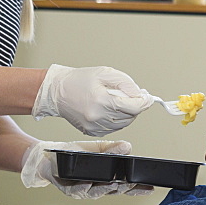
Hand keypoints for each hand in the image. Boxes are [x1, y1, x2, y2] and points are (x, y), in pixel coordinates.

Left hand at [20, 140, 153, 199]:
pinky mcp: (69, 189)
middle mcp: (95, 188)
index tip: (151, 188)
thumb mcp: (96, 150)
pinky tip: (90, 181)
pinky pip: (79, 188)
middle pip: (114, 191)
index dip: (138, 189)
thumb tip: (128, 147)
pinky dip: (85, 185)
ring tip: (116, 182)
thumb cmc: (74, 154)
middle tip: (134, 183)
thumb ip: (112, 150)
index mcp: (104, 181)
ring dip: (107, 187)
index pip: (125, 187)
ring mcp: (83, 191)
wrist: (50, 157)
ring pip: (98, 191)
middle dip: (125, 188)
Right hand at [31, 65, 154, 136]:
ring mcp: (94, 126)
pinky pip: (113, 128)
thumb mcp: (105, 73)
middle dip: (134, 106)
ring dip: (126, 114)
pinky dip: (116, 119)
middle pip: (130, 116)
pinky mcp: (92, 132)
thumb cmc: (79, 79)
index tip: (148, 98)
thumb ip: (126, 83)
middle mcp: (98, 116)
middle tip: (131, 95)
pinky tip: (108, 109)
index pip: (133, 107)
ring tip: (117, 100)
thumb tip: (140, 95)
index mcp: (102, 101)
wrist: (57, 92)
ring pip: (123, 124)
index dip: (144, 102)